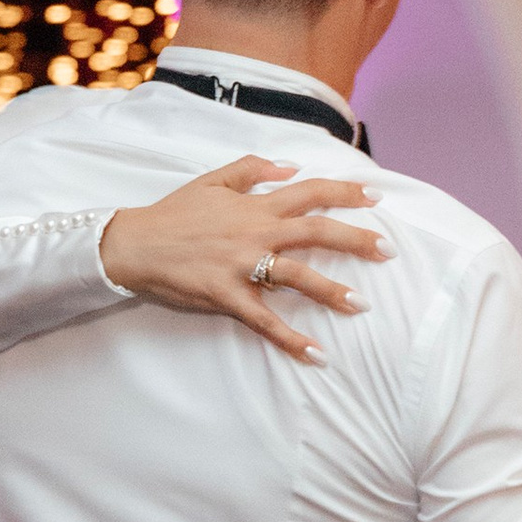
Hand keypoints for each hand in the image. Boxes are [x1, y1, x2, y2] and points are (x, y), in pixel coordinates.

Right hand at [97, 156, 387, 360]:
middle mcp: (255, 233)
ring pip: (297, 277)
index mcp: (255, 205)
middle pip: (316, 232)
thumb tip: (290, 166)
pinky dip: (291, 340)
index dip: (345, 193)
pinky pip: (265, 321)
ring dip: (332, 291)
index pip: (309, 192)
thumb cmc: (172, 213)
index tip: (376, 198)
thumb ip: (253, 170)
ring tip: (361, 304)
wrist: (133, 243)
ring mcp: (243, 266)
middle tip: (388, 251)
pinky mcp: (227, 296)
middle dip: (356, 240)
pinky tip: (316, 354)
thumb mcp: (212, 180)